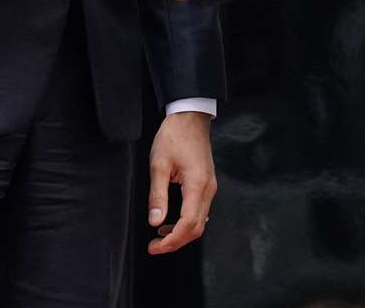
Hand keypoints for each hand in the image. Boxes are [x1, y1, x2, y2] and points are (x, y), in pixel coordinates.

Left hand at [147, 111, 216, 253]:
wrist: (190, 118)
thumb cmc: (174, 136)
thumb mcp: (159, 165)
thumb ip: (157, 196)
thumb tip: (155, 221)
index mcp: (197, 185)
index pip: (188, 224)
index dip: (171, 240)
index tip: (154, 246)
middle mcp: (208, 189)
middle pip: (197, 228)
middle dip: (176, 242)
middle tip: (154, 246)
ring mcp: (210, 186)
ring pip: (200, 221)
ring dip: (181, 233)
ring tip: (160, 236)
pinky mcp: (207, 183)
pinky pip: (200, 211)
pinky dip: (187, 222)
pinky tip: (171, 221)